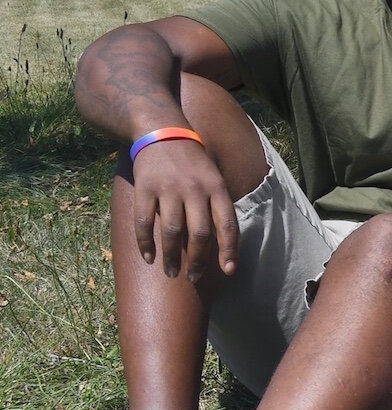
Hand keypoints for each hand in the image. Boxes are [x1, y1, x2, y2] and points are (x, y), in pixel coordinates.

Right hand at [130, 139, 238, 280]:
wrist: (161, 131)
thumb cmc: (193, 163)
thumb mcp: (215, 178)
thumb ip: (218, 207)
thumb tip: (223, 246)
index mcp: (217, 188)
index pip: (228, 225)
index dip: (229, 250)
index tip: (228, 271)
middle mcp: (195, 189)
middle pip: (200, 233)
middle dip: (198, 261)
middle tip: (194, 278)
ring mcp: (168, 189)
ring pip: (171, 231)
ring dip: (171, 257)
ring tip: (172, 273)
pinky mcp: (145, 188)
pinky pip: (144, 221)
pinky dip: (145, 243)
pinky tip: (148, 258)